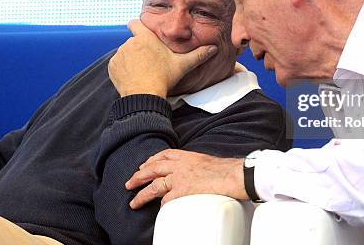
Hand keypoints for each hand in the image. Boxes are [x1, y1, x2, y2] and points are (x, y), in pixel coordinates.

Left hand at [108, 20, 217, 97]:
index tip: (142, 32)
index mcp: (145, 37)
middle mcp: (129, 43)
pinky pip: (117, 65)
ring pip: (125, 54)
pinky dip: (123, 70)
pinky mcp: (112, 67)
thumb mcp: (183, 65)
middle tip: (149, 62)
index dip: (137, 26)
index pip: (135, 23)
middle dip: (139, 49)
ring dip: (131, 60)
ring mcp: (119, 55)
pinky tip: (133, 78)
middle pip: (133, 42)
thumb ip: (198, 55)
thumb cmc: (164, 78)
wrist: (144, 95)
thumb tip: (214, 48)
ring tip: (142, 71)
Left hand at [125, 149, 246, 207]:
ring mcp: (180, 177)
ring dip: (142, 194)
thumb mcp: (208, 161)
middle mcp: (180, 165)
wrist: (234, 174)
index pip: (165, 154)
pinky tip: (160, 209)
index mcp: (188, 156)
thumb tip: (198, 173)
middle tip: (130, 182)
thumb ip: (198, 165)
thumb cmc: (227, 170)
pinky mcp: (182, 190)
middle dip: (139, 175)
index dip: (152, 159)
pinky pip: (167, 199)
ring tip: (134, 202)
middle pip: (153, 168)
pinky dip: (162, 204)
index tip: (145, 164)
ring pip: (154, 185)